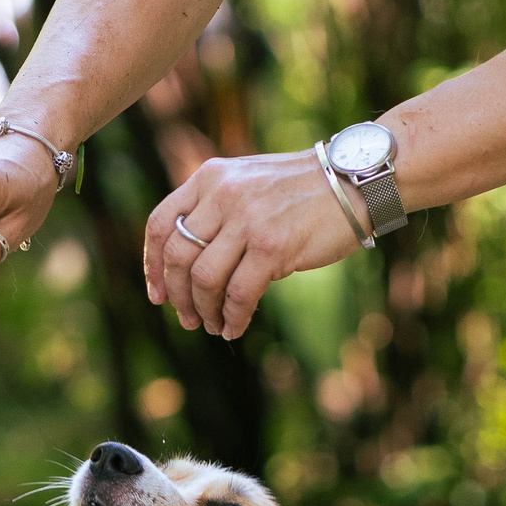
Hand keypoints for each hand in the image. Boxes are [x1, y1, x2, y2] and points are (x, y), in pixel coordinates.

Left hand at [145, 149, 367, 339]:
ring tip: (214, 326)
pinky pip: (238, 293)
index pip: (160, 223)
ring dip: (204, 311)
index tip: (158, 296)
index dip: (152, 266)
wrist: (353, 181)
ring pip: (203, 278)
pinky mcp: (272, 244)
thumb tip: (190, 270)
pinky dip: (233, 317)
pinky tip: (234, 328)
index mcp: (209, 177)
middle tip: (188, 319)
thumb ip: (216, 211)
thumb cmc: (302, 190)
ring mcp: (246, 218)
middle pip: (176, 256)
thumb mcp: (247, 183)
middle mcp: (222, 194)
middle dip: (178, 297)